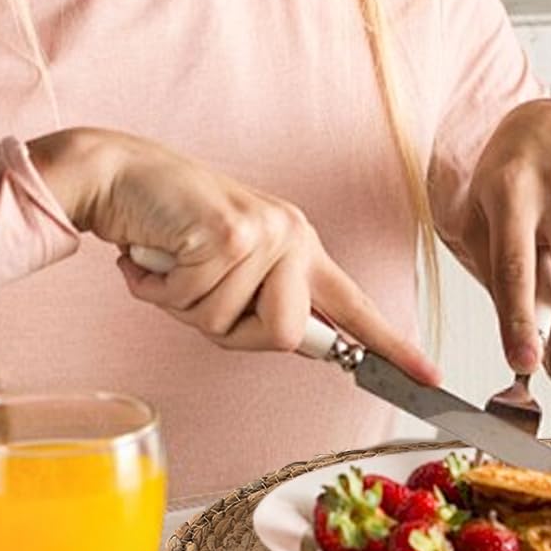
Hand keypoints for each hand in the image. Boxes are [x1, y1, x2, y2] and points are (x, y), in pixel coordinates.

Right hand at [27, 128, 438, 384]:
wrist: (120, 174)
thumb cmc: (168, 228)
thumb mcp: (227, 267)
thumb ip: (261, 302)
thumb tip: (292, 339)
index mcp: (299, 247)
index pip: (353, 306)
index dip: (391, 347)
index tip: (430, 376)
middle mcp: (292, 235)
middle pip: (283, 336)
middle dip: (228, 330)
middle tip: (194, 290)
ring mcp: (265, 232)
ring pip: (224, 324)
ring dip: (181, 304)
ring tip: (171, 262)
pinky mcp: (229, 233)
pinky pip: (191, 303)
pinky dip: (157, 289)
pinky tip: (155, 252)